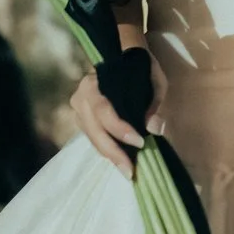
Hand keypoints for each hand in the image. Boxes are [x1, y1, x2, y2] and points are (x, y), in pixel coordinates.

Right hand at [68, 65, 162, 179]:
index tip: (140, 142)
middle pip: (94, 129)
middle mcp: (81, 96)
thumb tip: (155, 128)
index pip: (104, 110)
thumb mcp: (154, 80)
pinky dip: (107, 151)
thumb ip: (155, 102)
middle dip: (113, 152)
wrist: (125, 62)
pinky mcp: (82, 121)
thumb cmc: (140, 71)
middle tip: (130, 171)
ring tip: (127, 171)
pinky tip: (121, 161)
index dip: (119, 129)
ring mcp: (79, 110)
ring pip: (92, 138)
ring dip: (109, 156)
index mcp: (95, 82)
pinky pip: (93, 140)